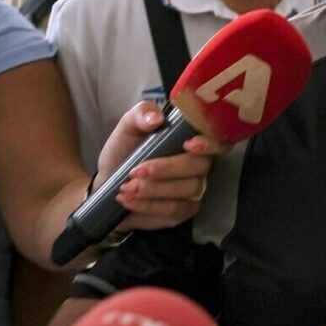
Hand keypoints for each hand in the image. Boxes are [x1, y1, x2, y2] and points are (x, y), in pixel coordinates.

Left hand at [95, 101, 229, 229]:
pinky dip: (149, 205)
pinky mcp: (183, 211)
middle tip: (137, 170)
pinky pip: (176, 210)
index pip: (218, 141)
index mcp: (192, 140)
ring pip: (188, 190)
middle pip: (199, 166)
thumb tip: (156, 118)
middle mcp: (199, 164)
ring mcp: (194, 190)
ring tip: (127, 186)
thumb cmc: (124, 151)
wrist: (107, 183)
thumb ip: (142, 114)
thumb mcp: (128, 127)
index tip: (189, 144)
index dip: (211, 143)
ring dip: (155, 189)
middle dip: (168, 168)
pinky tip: (129, 199)